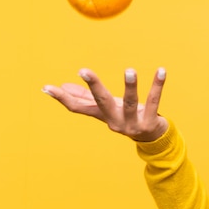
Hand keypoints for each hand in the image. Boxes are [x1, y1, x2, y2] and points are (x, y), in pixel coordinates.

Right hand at [42, 68, 168, 141]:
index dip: (62, 98)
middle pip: (102, 103)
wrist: (153, 138)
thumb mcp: (107, 107)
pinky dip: (157, 85)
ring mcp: (133, 124)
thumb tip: (64, 86)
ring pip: (131, 104)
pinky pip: (154, 101)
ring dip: (130, 87)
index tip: (47, 87)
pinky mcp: (150, 123)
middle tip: (83, 70)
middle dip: (93, 87)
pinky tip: (161, 71)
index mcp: (102, 116)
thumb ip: (87, 98)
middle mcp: (115, 121)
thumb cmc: (127, 116)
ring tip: (129, 70)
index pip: (78, 107)